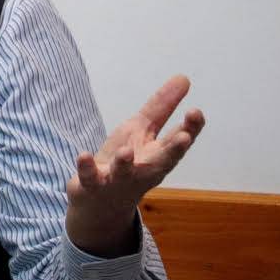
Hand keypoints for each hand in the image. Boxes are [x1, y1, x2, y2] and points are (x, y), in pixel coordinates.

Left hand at [65, 74, 205, 256]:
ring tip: (126, 152)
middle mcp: (143, 170)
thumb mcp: (143, 131)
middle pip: (161, 162)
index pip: (178, 142)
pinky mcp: (92, 185)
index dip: (190, 128)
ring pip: (124, 173)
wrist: (99, 202)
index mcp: (158, 156)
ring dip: (126, 164)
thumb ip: (162, 107)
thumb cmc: (127, 162)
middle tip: (185, 138)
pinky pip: (90, 178)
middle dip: (173, 150)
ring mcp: (117, 180)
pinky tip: (83, 155)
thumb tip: (184, 78)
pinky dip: (87, 168)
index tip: (196, 113)